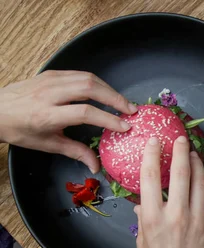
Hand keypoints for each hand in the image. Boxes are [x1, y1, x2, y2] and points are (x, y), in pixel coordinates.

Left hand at [0, 70, 136, 172]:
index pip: (85, 113)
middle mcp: (49, 94)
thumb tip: (96, 166)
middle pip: (89, 88)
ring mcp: (50, 80)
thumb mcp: (47, 144)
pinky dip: (97, 82)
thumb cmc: (20, 130)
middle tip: (131, 110)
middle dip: (115, 98)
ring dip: (109, 89)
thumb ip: (75, 152)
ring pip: (87, 78)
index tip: (125, 127)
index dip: (108, 119)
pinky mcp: (51, 73)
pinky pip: (79, 74)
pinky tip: (105, 92)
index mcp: (47, 115)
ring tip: (122, 102)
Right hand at [135, 135, 203, 247]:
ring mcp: (197, 221)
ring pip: (201, 184)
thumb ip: (143, 219)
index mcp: (152, 218)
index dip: (152, 155)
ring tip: (194, 155)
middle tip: (180, 140)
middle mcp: (175, 216)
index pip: (149, 178)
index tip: (154, 142)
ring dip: (198, 165)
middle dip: (179, 152)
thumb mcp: (141, 243)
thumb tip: (142, 203)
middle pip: (179, 174)